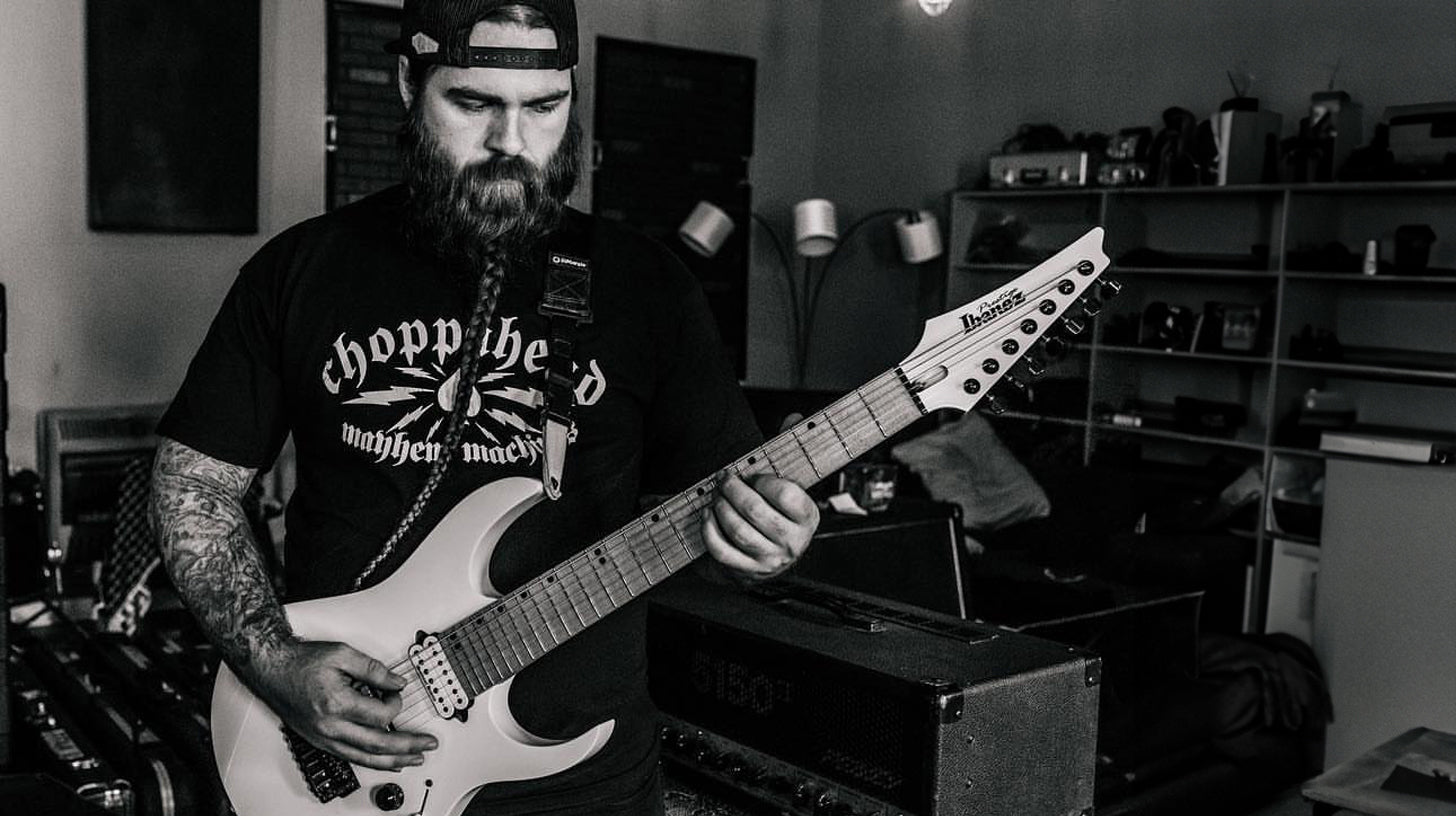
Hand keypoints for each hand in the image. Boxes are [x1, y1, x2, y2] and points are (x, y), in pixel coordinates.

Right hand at [252, 639, 437, 770]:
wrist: (271, 669)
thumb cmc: (300, 662)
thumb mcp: (341, 654)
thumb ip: (373, 669)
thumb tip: (397, 683)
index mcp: (337, 704)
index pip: (381, 715)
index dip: (396, 704)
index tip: (396, 693)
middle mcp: (330, 726)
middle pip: (378, 744)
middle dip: (408, 746)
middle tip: (428, 744)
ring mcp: (324, 737)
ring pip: (365, 757)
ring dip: (394, 760)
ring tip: (415, 759)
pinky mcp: (321, 740)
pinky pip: (351, 757)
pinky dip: (372, 762)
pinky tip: (387, 762)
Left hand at [702, 473, 818, 580]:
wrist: (775, 561)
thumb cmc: (779, 519)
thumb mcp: (789, 503)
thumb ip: (773, 486)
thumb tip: (740, 475)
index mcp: (806, 519)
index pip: (785, 495)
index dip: (763, 481)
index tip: (752, 477)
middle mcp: (791, 542)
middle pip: (755, 511)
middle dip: (733, 489)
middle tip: (724, 480)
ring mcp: (769, 559)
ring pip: (738, 530)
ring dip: (721, 507)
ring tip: (716, 496)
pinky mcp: (747, 570)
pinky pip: (721, 550)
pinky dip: (709, 530)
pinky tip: (708, 515)